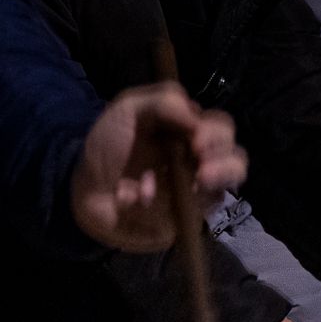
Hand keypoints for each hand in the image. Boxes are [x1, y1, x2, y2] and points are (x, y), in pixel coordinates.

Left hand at [72, 82, 247, 251]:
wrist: (84, 187)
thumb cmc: (108, 145)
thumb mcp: (129, 109)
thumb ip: (163, 101)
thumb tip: (196, 116)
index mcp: (190, 132)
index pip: (222, 129)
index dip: (217, 135)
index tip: (197, 140)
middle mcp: (197, 162)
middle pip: (236, 162)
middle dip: (223, 166)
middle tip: (201, 171)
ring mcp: (191, 194)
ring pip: (219, 192)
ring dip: (194, 188)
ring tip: (169, 186)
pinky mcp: (180, 220)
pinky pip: (183, 216)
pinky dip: (154, 204)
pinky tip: (132, 197)